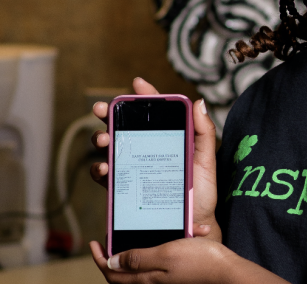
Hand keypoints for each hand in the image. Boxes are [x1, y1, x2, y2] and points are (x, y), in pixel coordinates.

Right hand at [90, 78, 221, 241]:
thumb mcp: (206, 160)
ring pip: (110, 148)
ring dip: (101, 139)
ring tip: (104, 141)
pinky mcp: (125, 188)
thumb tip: (198, 102)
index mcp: (165, 139)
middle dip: (108, 115)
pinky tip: (105, 169)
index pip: (154, 113)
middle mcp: (146, 150)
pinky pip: (107, 176)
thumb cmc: (201, 192)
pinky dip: (100, 170)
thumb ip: (203, 132)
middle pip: (123, 126)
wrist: (193, 224)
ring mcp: (133, 168)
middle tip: (102, 110)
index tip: (136, 84)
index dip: (144, 96)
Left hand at [90, 238, 229, 283]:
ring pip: (141, 266)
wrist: (227, 272)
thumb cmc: (199, 262)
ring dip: (137, 250)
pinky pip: (159, 261)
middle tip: (109, 240)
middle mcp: (152, 281)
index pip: (112, 273)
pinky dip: (160, 247)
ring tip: (135, 234)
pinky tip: (169, 235)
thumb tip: (112, 263)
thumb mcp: (164, 255)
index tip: (94, 244)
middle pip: (122, 274)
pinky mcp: (176, 272)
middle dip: (113, 257)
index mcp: (146, 278)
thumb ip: (138, 259)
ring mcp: (164, 278)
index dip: (99, 259)